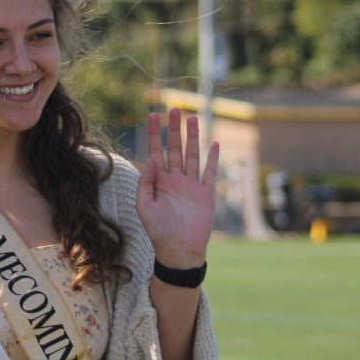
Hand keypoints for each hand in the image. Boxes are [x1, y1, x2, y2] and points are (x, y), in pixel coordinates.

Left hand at [136, 108, 218, 268]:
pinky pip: (210, 172)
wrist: (179, 251)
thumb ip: (146, 183)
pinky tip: (214, 143)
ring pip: (192, 155)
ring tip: (193, 117)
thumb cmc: (158, 231)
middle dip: (174, 129)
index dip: (154, 134)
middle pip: (175, 148)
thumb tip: (150, 160)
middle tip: (175, 109)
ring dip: (193, 137)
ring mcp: (192, 185)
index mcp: (159, 181)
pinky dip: (213, 159)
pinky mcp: (206, 194)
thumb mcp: (144, 206)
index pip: (156, 151)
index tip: (153, 115)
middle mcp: (175, 179)